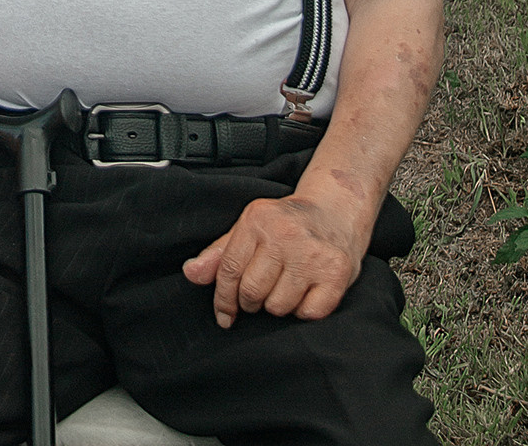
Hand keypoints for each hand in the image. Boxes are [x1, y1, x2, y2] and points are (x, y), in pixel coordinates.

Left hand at [182, 192, 363, 326]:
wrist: (335, 210)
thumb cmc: (286, 224)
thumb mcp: (250, 228)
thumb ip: (219, 254)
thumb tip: (190, 273)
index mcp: (257, 220)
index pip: (229, 270)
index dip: (223, 299)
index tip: (224, 316)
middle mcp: (285, 234)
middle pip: (252, 292)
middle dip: (251, 302)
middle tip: (260, 295)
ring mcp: (313, 254)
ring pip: (279, 307)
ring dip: (278, 306)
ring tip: (285, 287)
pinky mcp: (337, 272)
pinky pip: (309, 314)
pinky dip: (304, 311)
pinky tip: (306, 292)